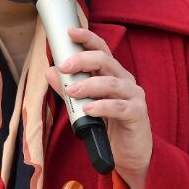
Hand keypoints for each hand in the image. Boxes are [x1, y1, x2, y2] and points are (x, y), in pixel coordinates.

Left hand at [46, 27, 151, 188]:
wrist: (130, 156)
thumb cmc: (109, 127)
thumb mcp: (84, 106)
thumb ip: (69, 89)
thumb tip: (50, 72)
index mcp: (113, 75)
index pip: (102, 50)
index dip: (87, 38)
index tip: (70, 33)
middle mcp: (125, 81)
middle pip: (106, 61)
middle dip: (83, 60)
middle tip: (64, 66)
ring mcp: (134, 97)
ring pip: (112, 83)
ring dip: (89, 85)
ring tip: (72, 91)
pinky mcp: (137, 114)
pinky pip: (119, 107)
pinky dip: (102, 107)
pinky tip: (88, 109)